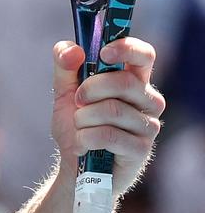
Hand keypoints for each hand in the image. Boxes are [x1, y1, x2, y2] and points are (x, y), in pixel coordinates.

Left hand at [51, 38, 165, 196]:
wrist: (75, 164)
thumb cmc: (77, 124)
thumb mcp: (64, 91)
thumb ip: (65, 66)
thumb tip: (73, 50)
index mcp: (132, 80)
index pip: (144, 55)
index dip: (126, 48)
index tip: (102, 53)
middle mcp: (148, 100)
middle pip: (124, 82)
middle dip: (89, 89)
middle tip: (77, 101)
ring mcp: (148, 126)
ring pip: (113, 110)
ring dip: (83, 118)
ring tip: (79, 126)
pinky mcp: (141, 150)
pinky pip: (109, 136)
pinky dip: (85, 138)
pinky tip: (83, 144)